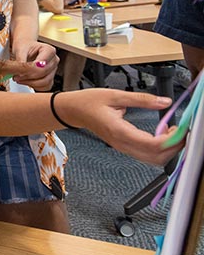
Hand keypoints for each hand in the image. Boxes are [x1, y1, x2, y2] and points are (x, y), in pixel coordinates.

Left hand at [10, 40, 57, 90]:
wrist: (25, 48)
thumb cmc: (24, 47)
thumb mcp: (20, 50)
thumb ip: (21, 60)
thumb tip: (18, 71)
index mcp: (49, 50)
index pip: (42, 65)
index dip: (29, 70)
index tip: (18, 71)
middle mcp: (54, 60)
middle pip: (43, 74)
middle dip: (28, 77)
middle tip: (15, 76)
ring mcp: (53, 70)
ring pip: (45, 82)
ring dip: (30, 83)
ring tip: (18, 79)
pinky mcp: (50, 79)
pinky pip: (44, 87)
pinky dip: (34, 86)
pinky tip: (24, 81)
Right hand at [61, 90, 180, 165]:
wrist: (72, 110)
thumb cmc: (88, 102)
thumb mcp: (115, 95)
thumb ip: (141, 99)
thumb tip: (165, 102)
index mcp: (119, 131)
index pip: (152, 145)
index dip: (172, 140)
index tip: (181, 129)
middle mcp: (122, 143)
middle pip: (156, 157)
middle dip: (174, 147)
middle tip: (181, 130)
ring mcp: (122, 147)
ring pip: (153, 159)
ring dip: (168, 149)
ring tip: (173, 132)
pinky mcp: (124, 146)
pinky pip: (146, 154)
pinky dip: (160, 148)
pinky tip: (162, 133)